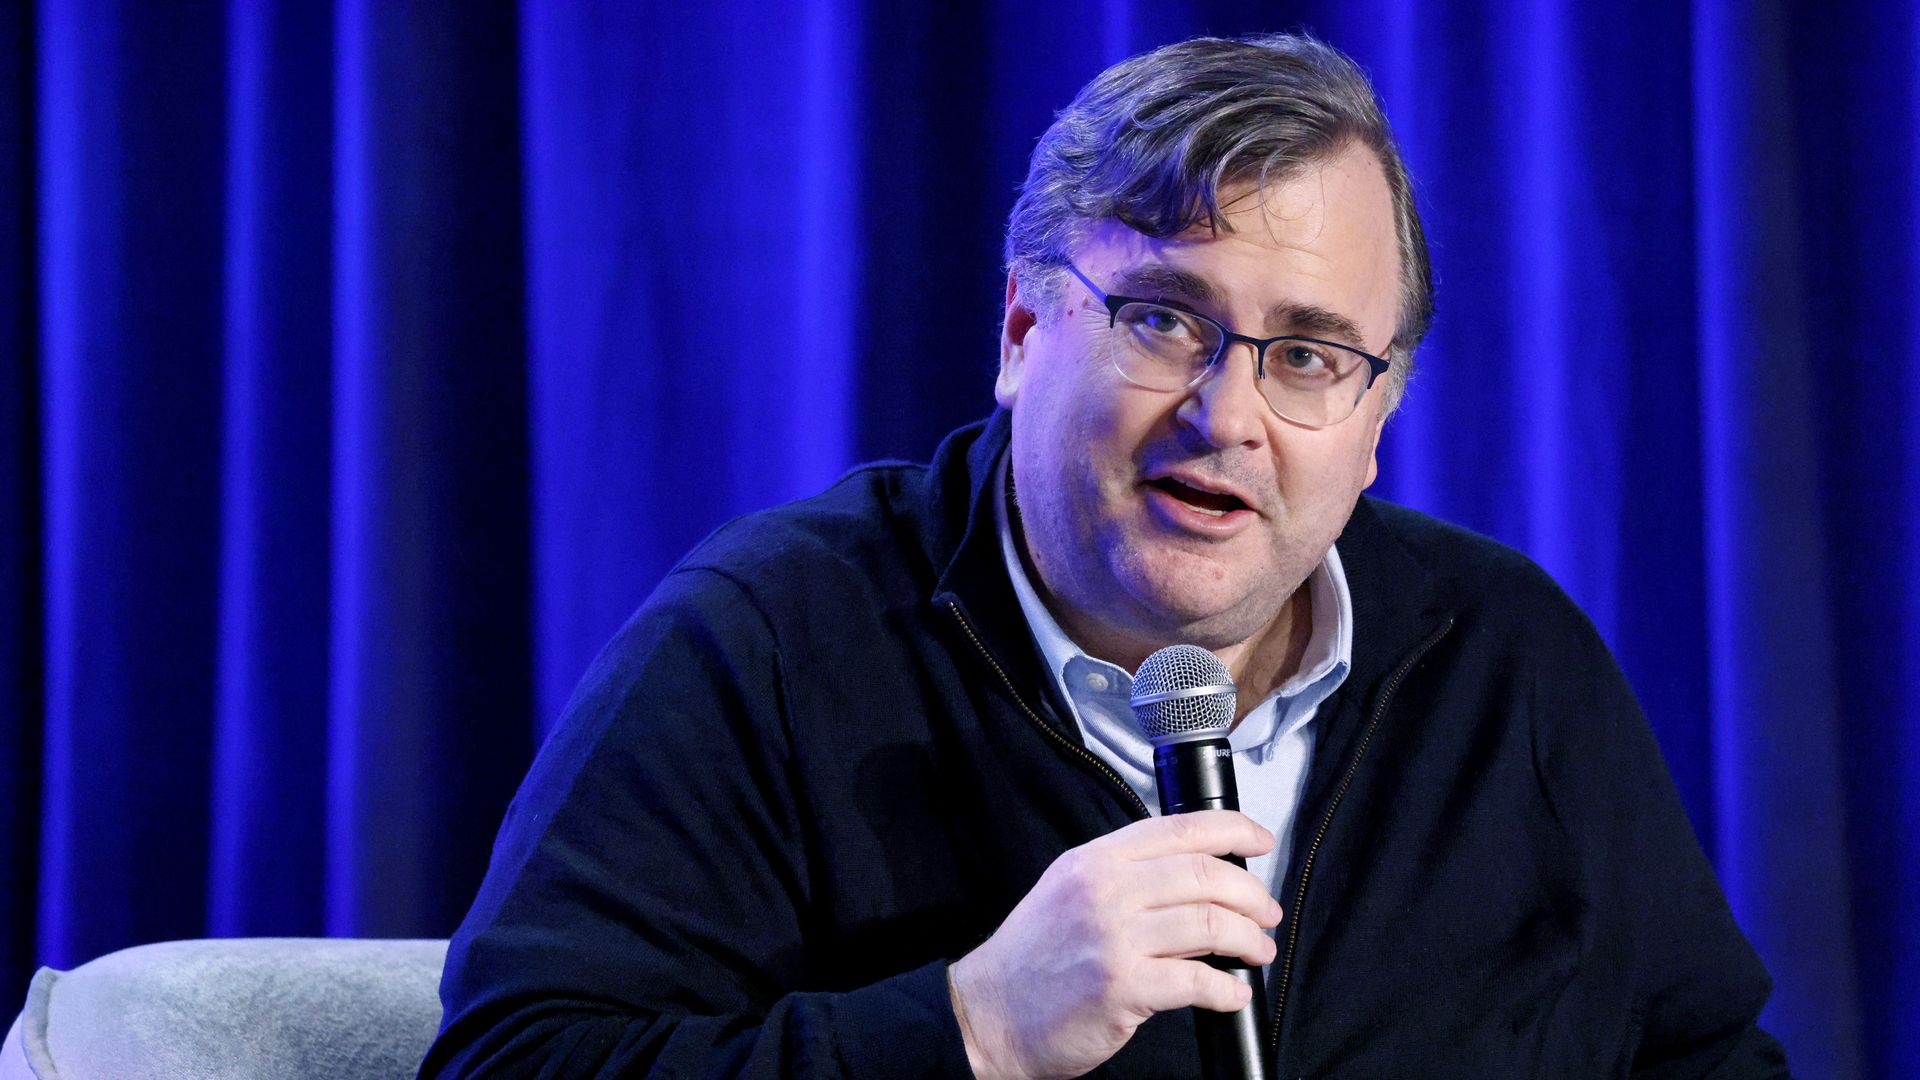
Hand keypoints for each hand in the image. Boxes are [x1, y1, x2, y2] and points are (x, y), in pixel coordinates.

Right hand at [947, 810, 1282, 1078]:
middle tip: (1266, 914)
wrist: (988, 1014)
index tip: (1262, 841)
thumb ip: (1123, 875)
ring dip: (1248, 941)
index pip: (1178, 828)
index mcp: (1095, 861)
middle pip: (1204, 875)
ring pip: (1210, 924)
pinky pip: (1197, 982)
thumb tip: (1195, 875)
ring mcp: (1113, 939)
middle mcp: (1104, 890)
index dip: (1233, 830)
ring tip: (1257, 953)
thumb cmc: (1032, 960)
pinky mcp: (1122, 988)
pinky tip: (1232, 994)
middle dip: (1252, 894)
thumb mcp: (1067, 891)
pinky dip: (1227, 990)